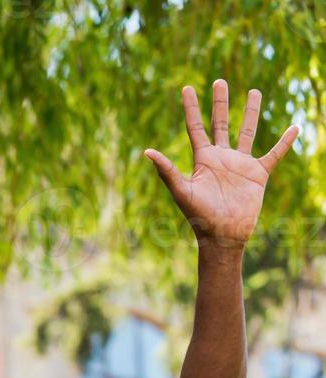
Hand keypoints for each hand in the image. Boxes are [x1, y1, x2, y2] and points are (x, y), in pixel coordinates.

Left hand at [145, 80, 298, 247]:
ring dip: (250, 112)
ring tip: (254, 91)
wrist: (222, 234)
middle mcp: (221, 157)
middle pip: (220, 123)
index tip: (186, 88)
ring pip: (247, 131)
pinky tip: (294, 128)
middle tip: (220, 81)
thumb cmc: (199, 216)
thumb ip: (166, 170)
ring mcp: (240, 164)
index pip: (195, 127)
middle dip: (220, 103)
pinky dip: (285, 141)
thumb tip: (146, 152)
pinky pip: (274, 153)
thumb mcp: (181, 191)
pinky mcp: (258, 173)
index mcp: (202, 159)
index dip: (191, 108)